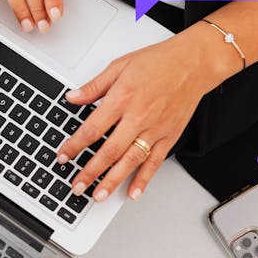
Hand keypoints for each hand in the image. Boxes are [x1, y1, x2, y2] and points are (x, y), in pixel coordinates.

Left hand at [55, 30, 236, 201]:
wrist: (193, 63)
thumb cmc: (159, 61)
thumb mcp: (120, 66)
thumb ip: (95, 86)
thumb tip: (72, 98)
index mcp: (122, 98)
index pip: (92, 129)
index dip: (74, 146)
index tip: (63, 156)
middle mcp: (138, 116)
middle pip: (109, 151)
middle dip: (90, 172)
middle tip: (77, 186)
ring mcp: (155, 129)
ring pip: (130, 161)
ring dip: (113, 181)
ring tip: (98, 196)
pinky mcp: (169, 136)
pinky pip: (155, 162)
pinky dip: (144, 179)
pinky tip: (133, 192)